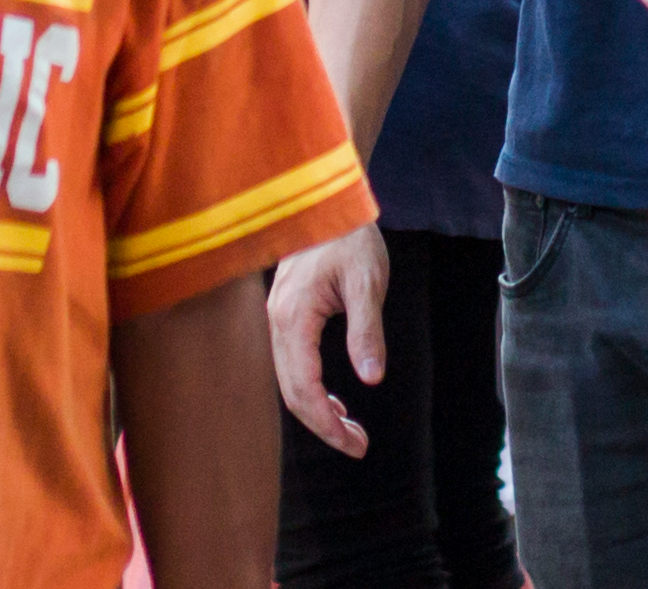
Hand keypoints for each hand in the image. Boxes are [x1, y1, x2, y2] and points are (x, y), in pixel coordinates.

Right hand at [269, 227, 385, 454]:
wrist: (329, 202)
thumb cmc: (350, 238)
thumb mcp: (368, 282)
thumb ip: (366, 331)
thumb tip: (371, 378)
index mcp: (293, 318)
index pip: (305, 388)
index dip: (328, 424)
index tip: (355, 444)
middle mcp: (277, 323)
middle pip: (292, 393)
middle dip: (324, 426)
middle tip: (358, 446)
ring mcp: (278, 319)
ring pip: (289, 382)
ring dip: (317, 411)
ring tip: (351, 431)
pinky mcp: (286, 316)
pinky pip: (292, 365)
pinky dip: (311, 391)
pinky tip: (335, 404)